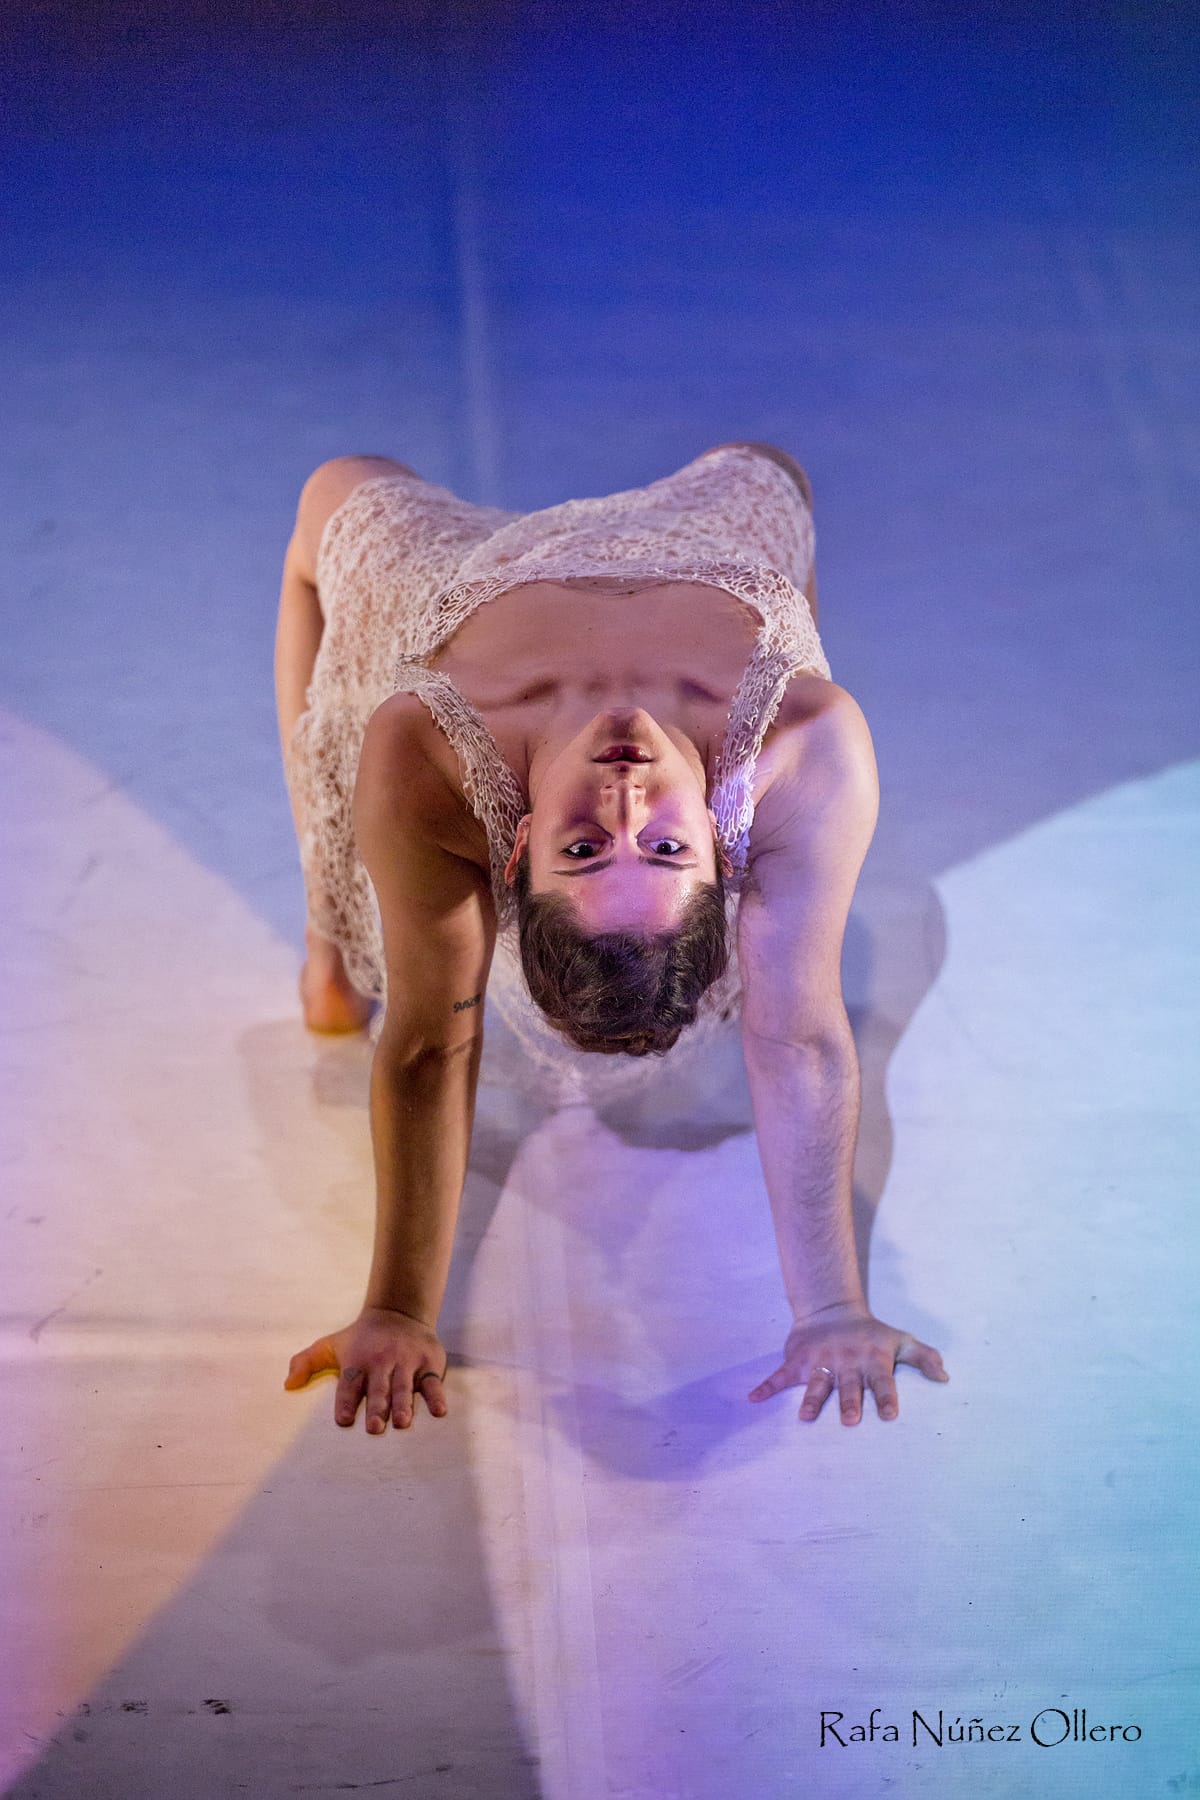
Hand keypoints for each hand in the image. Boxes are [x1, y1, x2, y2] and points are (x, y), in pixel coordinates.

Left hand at [284, 1306, 449, 1432]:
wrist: (399, 1311)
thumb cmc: (360, 1338)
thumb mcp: (331, 1344)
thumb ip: (306, 1362)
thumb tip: (287, 1385)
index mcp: (357, 1360)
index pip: (349, 1382)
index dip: (345, 1400)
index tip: (342, 1420)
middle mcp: (382, 1361)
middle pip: (378, 1387)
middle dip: (376, 1407)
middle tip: (374, 1427)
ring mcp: (406, 1361)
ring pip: (403, 1386)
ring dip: (403, 1404)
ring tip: (402, 1422)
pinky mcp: (428, 1362)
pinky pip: (432, 1381)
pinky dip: (436, 1395)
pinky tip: (438, 1410)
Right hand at [748, 1302, 947, 1423]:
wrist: (831, 1311)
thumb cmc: (870, 1334)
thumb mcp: (900, 1340)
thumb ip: (924, 1357)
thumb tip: (946, 1378)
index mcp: (872, 1359)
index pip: (882, 1380)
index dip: (887, 1396)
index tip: (890, 1414)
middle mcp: (846, 1361)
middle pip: (848, 1385)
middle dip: (848, 1401)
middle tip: (849, 1419)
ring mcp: (820, 1361)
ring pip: (816, 1384)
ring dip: (811, 1399)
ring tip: (806, 1417)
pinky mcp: (798, 1362)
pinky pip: (780, 1376)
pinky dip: (766, 1386)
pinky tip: (754, 1398)